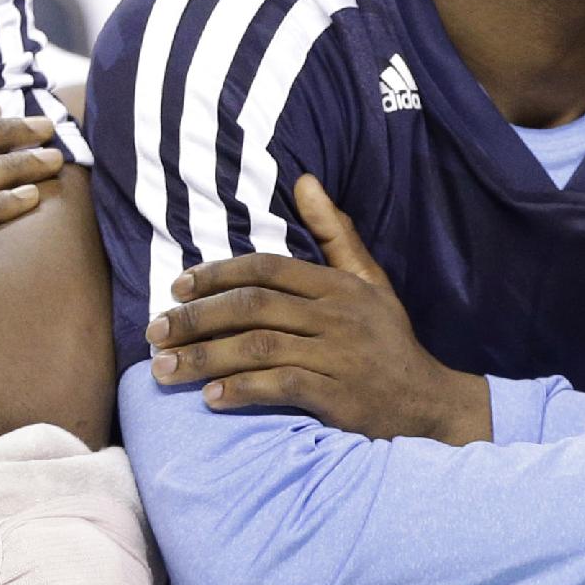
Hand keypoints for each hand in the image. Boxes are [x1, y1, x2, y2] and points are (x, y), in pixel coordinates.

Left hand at [146, 174, 489, 444]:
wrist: (430, 403)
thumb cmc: (388, 341)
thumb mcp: (369, 282)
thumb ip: (335, 233)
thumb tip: (305, 180)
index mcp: (338, 286)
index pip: (267, 269)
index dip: (216, 275)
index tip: (175, 287)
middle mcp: (337, 316)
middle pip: (253, 307)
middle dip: (196, 318)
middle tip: (154, 332)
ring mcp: (339, 357)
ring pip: (258, 348)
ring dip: (205, 358)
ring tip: (164, 370)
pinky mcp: (341, 398)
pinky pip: (282, 388)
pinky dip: (243, 391)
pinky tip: (212, 398)